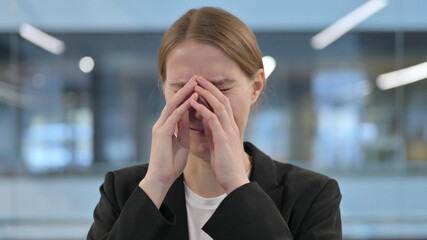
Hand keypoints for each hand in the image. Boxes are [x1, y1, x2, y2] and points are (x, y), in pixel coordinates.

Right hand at [140, 75, 197, 207]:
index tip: (197, 85)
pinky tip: (193, 99)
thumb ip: (184, 130)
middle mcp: (161, 123)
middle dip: (186, 88)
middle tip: (196, 76)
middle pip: (174, 101)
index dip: (187, 95)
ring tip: (196, 82)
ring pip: (173, 105)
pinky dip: (184, 106)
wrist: (161, 179)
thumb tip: (189, 118)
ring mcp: (160, 127)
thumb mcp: (182, 144)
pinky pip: (174, 116)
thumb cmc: (171, 165)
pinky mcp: (162, 133)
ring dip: (185, 93)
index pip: (177, 106)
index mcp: (166, 126)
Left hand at [190, 76, 249, 193]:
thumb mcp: (218, 145)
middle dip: (210, 87)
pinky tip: (192, 102)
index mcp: (229, 128)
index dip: (213, 93)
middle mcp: (231, 126)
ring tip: (195, 84)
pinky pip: (212, 118)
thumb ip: (214, 132)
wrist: (233, 181)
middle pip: (222, 100)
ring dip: (206, 93)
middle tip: (198, 77)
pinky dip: (202, 108)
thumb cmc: (225, 166)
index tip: (202, 84)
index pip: (223, 104)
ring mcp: (228, 131)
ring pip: (219, 105)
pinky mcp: (223, 138)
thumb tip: (207, 122)